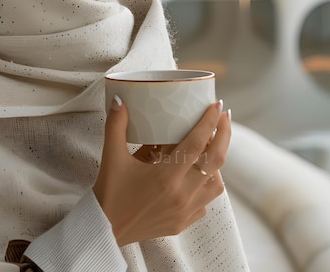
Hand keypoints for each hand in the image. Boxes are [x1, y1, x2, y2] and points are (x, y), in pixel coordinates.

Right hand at [93, 97, 230, 245]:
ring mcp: (185, 211)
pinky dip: (206, 184)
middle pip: (216, 160)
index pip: (197, 143)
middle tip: (224, 116)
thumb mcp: (111, 156)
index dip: (210, 122)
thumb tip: (119, 100)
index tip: (217, 105)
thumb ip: (116, 125)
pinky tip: (196, 173)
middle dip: (224, 134)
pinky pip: (206, 200)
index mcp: (165, 177)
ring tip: (209, 145)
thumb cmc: (110, 192)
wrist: (106, 229)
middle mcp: (181, 195)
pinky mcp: (184, 222)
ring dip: (216, 161)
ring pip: (216, 183)